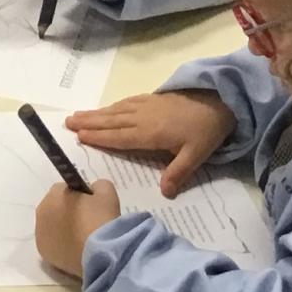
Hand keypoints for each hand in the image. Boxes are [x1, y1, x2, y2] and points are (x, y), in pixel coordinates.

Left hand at [34, 177, 122, 279]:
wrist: (99, 252)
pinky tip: (77, 248)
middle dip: (68, 211)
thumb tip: (92, 191)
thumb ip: (97, 185)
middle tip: (88, 220)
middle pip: (55, 207)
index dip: (78, 194)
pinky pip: (53, 243)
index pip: (64, 188)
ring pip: (52, 226)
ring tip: (83, 236)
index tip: (91, 204)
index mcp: (53, 196)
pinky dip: (62, 244)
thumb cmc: (101, 219)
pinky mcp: (44, 253)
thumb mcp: (106, 192)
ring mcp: (40, 235)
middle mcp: (41, 214)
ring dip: (63, 228)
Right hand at [64, 89, 234, 195]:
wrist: (223, 100)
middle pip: (111, 121)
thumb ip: (178, 173)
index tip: (79, 137)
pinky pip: (127, 102)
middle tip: (67, 123)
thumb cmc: (208, 130)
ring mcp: (147, 106)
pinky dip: (112, 106)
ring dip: (95, 113)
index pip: (119, 137)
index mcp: (151, 134)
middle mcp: (144, 118)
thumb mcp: (197, 155)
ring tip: (77, 115)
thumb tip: (164, 193)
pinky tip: (106, 108)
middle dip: (89, 123)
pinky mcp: (154, 98)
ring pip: (116, 110)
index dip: (99, 138)